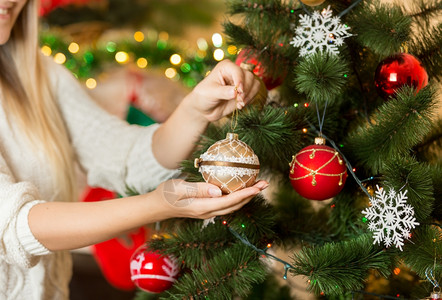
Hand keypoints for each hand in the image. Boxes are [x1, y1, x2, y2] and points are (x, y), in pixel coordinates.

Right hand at [153, 179, 268, 218]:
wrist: (156, 206)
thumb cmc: (165, 194)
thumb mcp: (179, 188)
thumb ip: (198, 189)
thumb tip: (218, 191)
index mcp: (203, 207)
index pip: (229, 201)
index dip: (245, 194)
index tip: (258, 187)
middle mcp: (208, 212)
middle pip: (235, 205)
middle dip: (251, 195)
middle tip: (265, 184)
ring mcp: (207, 212)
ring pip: (232, 206)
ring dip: (246, 196)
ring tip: (258, 186)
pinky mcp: (206, 208)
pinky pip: (225, 204)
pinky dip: (236, 197)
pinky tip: (240, 188)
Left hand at [185, 59, 261, 121]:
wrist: (205, 109)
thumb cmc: (204, 97)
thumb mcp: (210, 93)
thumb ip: (223, 92)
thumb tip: (235, 92)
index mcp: (226, 67)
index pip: (238, 71)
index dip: (240, 81)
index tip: (239, 92)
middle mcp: (235, 72)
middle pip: (249, 76)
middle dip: (246, 90)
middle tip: (239, 100)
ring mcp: (241, 81)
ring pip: (255, 83)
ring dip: (249, 95)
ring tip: (240, 103)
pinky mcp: (245, 91)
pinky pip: (255, 92)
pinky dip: (250, 99)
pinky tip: (240, 105)